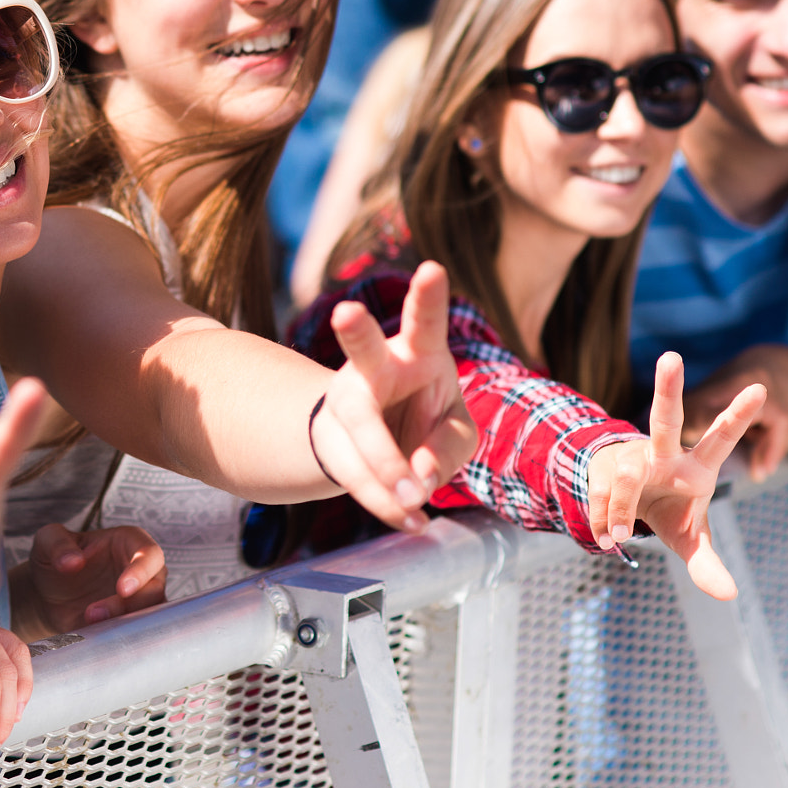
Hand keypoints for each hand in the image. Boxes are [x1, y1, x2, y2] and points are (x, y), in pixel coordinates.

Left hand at [24, 522, 165, 633]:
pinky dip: (119, 637)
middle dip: (130, 604)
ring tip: (89, 623)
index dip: (141, 571)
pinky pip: (137, 633)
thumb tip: (73, 562)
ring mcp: (139, 599)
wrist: (46, 594)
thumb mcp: (48, 541)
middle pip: (154, 588)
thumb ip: (58, 545)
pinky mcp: (130, 623)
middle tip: (95, 613)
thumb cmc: (54, 559)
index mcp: (129, 542)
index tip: (122, 589)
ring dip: (125, 623)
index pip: (149, 554)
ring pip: (150, 614)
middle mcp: (142, 570)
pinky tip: (94, 636)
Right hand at [313, 261, 477, 531]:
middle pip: (362, 348)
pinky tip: (410, 519)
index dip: (428, 295)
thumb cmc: (426, 419)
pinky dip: (387, 503)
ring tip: (416, 499)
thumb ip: (449, 446)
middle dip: (355, 328)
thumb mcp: (456, 430)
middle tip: (346, 312)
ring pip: (359, 427)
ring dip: (387, 465)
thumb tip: (419, 477)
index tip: (433, 268)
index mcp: (417, 351)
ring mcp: (346, 402)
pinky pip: (357, 476)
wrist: (371, 443)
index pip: (424, 320)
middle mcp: (374, 367)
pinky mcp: (332, 441)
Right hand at [588, 353, 763, 599]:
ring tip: (617, 539)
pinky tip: (606, 535)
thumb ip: (708, 563)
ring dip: (620, 513)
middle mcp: (664, 452)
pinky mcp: (603, 464)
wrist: (623, 503)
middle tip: (672, 357)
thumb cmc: (670, 511)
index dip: (739, 414)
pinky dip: (602, 521)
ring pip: (625, 479)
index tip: (761, 388)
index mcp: (697, 465)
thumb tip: (729, 595)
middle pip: (665, 418)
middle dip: (668, 388)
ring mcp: (632, 454)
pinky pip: (600, 494)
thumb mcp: (690, 538)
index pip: (722, 438)